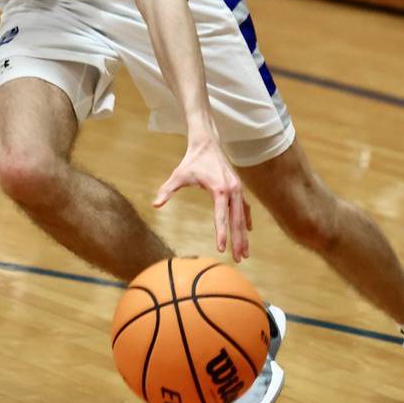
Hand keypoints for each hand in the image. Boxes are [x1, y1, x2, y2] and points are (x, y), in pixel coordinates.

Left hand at [153, 136, 251, 261]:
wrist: (207, 143)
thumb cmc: (192, 161)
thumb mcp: (178, 175)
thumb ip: (167, 190)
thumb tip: (155, 204)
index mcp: (219, 189)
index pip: (221, 217)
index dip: (221, 234)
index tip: (221, 249)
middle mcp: (232, 190)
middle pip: (236, 220)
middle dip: (238, 241)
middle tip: (239, 259)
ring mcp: (237, 189)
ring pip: (242, 217)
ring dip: (244, 235)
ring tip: (245, 253)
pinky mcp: (238, 188)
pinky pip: (245, 208)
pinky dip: (246, 220)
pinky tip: (247, 231)